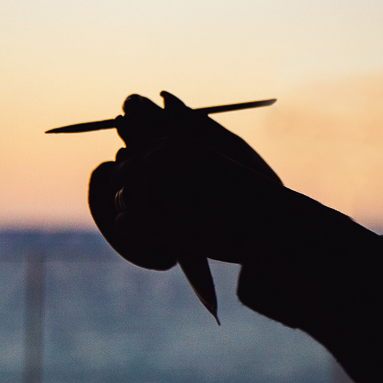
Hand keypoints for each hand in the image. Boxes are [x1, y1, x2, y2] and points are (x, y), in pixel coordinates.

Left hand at [87, 91, 283, 268]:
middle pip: (120, 173)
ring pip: (119, 200)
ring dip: (137, 215)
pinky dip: (138, 236)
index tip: (159, 195)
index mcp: (173, 142)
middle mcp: (157, 158)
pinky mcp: (148, 216)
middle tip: (161, 216)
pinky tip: (165, 240)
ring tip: (170, 227)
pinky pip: (121, 224)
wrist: (263, 221)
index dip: (142, 176)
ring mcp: (149, 186)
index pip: (135, 152)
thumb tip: (154, 177)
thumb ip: (182, 167)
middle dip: (134, 194)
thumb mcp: (212, 170)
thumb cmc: (247, 200)